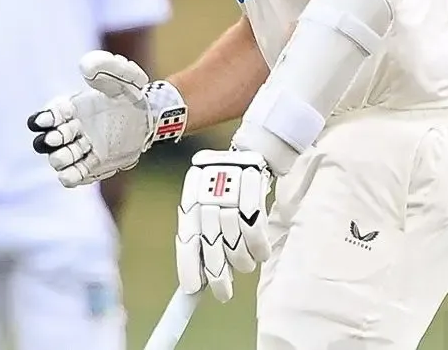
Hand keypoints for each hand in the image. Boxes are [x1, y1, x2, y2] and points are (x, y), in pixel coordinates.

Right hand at [27, 50, 186, 187]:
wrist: (148, 118)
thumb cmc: (130, 93)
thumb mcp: (122, 75)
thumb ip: (105, 66)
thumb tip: (85, 66)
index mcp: (71, 108)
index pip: (48, 116)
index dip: (43, 119)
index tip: (46, 120)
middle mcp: (72, 130)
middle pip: (47, 140)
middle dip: (50, 140)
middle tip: (58, 137)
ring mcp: (81, 149)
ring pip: (59, 159)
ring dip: (60, 158)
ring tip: (70, 153)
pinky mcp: (93, 166)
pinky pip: (74, 176)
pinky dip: (69, 177)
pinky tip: (71, 174)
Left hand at [176, 149, 271, 301]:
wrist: (249, 155)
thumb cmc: (224, 188)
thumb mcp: (205, 205)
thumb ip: (201, 236)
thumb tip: (200, 276)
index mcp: (191, 201)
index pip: (187, 238)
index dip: (189, 266)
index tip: (192, 290)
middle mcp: (207, 198)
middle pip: (211, 247)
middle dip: (217, 276)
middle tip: (222, 294)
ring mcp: (230, 195)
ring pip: (235, 245)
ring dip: (241, 262)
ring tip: (244, 263)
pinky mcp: (253, 193)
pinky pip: (255, 235)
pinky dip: (259, 249)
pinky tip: (260, 253)